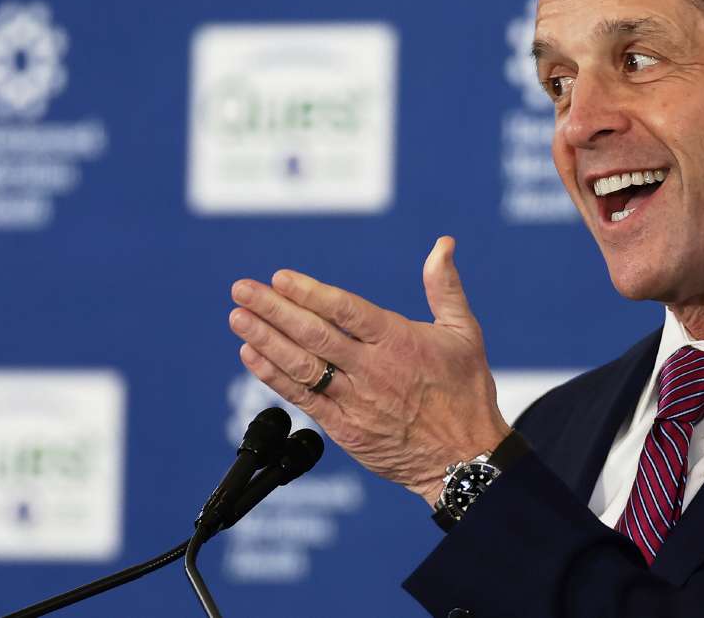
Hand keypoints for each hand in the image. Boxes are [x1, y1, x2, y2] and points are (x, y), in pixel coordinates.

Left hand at [227, 236, 510, 506]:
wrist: (464, 458)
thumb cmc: (466, 391)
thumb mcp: (464, 332)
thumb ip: (444, 286)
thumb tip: (442, 244)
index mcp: (400, 341)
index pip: (346, 311)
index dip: (310, 293)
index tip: (280, 278)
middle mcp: (373, 369)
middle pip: (314, 335)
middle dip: (273, 310)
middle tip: (241, 290)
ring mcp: (355, 400)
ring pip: (302, 366)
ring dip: (265, 340)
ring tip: (237, 318)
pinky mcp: (344, 428)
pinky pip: (302, 398)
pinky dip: (273, 377)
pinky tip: (251, 356)